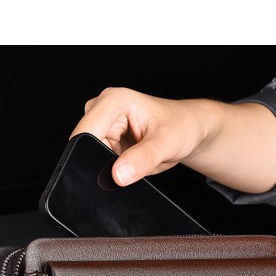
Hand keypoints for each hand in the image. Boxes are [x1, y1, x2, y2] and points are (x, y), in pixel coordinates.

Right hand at [70, 86, 219, 186]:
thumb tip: (118, 175)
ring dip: (111, 166)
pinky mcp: (105, 137)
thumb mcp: (167, 144)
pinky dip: (114, 168)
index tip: (113, 172)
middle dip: (104, 163)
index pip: (85, 134)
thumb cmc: (182, 127)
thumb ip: (143, 159)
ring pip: (91, 156)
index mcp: (113, 101)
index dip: (91, 157)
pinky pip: (99, 160)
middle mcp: (103, 108)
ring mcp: (103, 123)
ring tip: (136, 158)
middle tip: (133, 164)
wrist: (189, 130)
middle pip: (85, 147)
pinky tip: (132, 161)